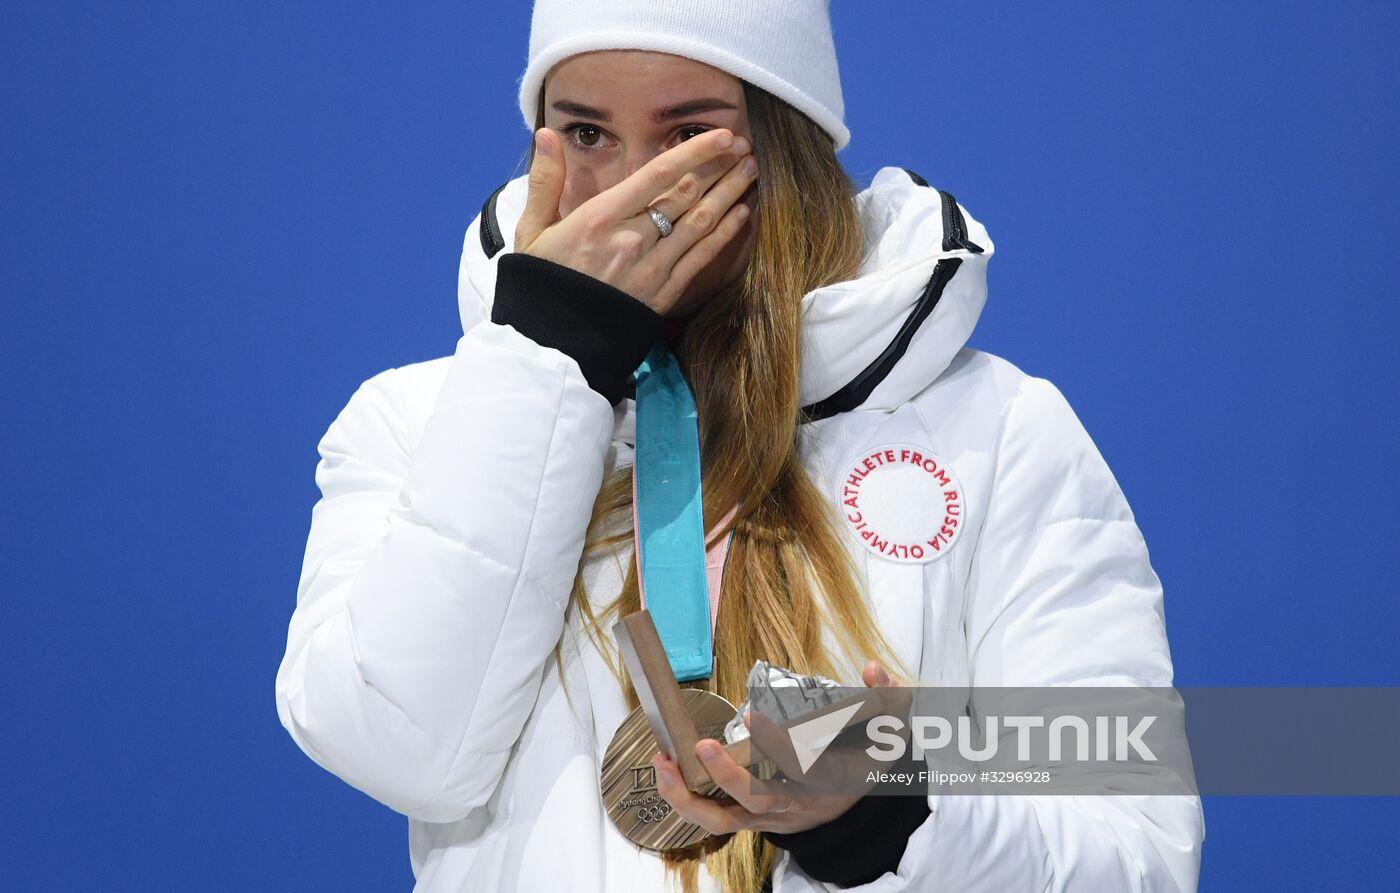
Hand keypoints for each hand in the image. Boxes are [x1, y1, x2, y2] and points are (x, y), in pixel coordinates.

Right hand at [513, 127, 758, 316]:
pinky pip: (701, 257)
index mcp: (600, 217)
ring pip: (701, 222)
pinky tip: (741, 213)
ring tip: (751, 170)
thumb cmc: (541, 283)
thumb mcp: (532, 230)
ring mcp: (653, 267)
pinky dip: (725, 233)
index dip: (695, 152)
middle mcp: (633, 238)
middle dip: (719, 167)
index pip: (658, 174)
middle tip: (743, 146)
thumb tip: (547, 134)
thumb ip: (545, 181)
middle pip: (687, 194)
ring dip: (730, 193)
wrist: (551, 343)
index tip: (720, 134)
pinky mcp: (664, 293)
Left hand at [651, 660, 897, 835]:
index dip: (778, 745)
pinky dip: (685, 801)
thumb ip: (888, 697)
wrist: (860, 815)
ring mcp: (768, 817)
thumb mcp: (890, 731)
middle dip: (728, 776)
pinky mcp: (749, 820)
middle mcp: (795, 804)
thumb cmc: (866, 763)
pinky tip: (665, 773)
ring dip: (689, 797)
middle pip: (759, 800)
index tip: (754, 715)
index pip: (803, 767)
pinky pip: (712, 819)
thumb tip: (872, 667)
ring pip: (724, 820)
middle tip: (701, 747)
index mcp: (829, 781)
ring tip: (663, 766)